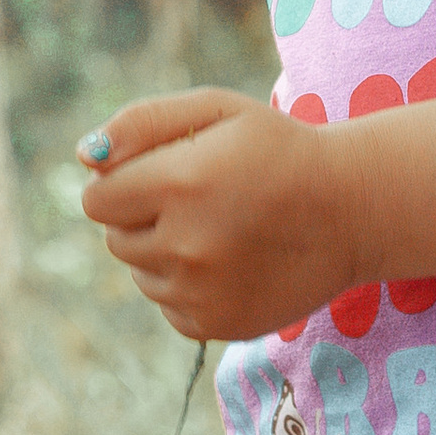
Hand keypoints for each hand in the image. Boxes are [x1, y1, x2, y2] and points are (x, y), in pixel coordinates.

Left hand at [78, 90, 353, 339]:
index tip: (162, 172)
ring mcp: (198, 292)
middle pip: (114, 237)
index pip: (96, 198)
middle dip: (143, 215)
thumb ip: (143, 122)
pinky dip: (186, 284)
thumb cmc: (279, 149)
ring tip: (219, 227)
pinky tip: (230, 260)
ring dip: (164, 249)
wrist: (350, 210)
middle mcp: (183, 244)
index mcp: (179, 182)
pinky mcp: (211, 325)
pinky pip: (166, 302)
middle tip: (198, 198)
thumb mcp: (217, 109)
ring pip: (139, 271)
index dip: (124, 182)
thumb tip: (84, 157)